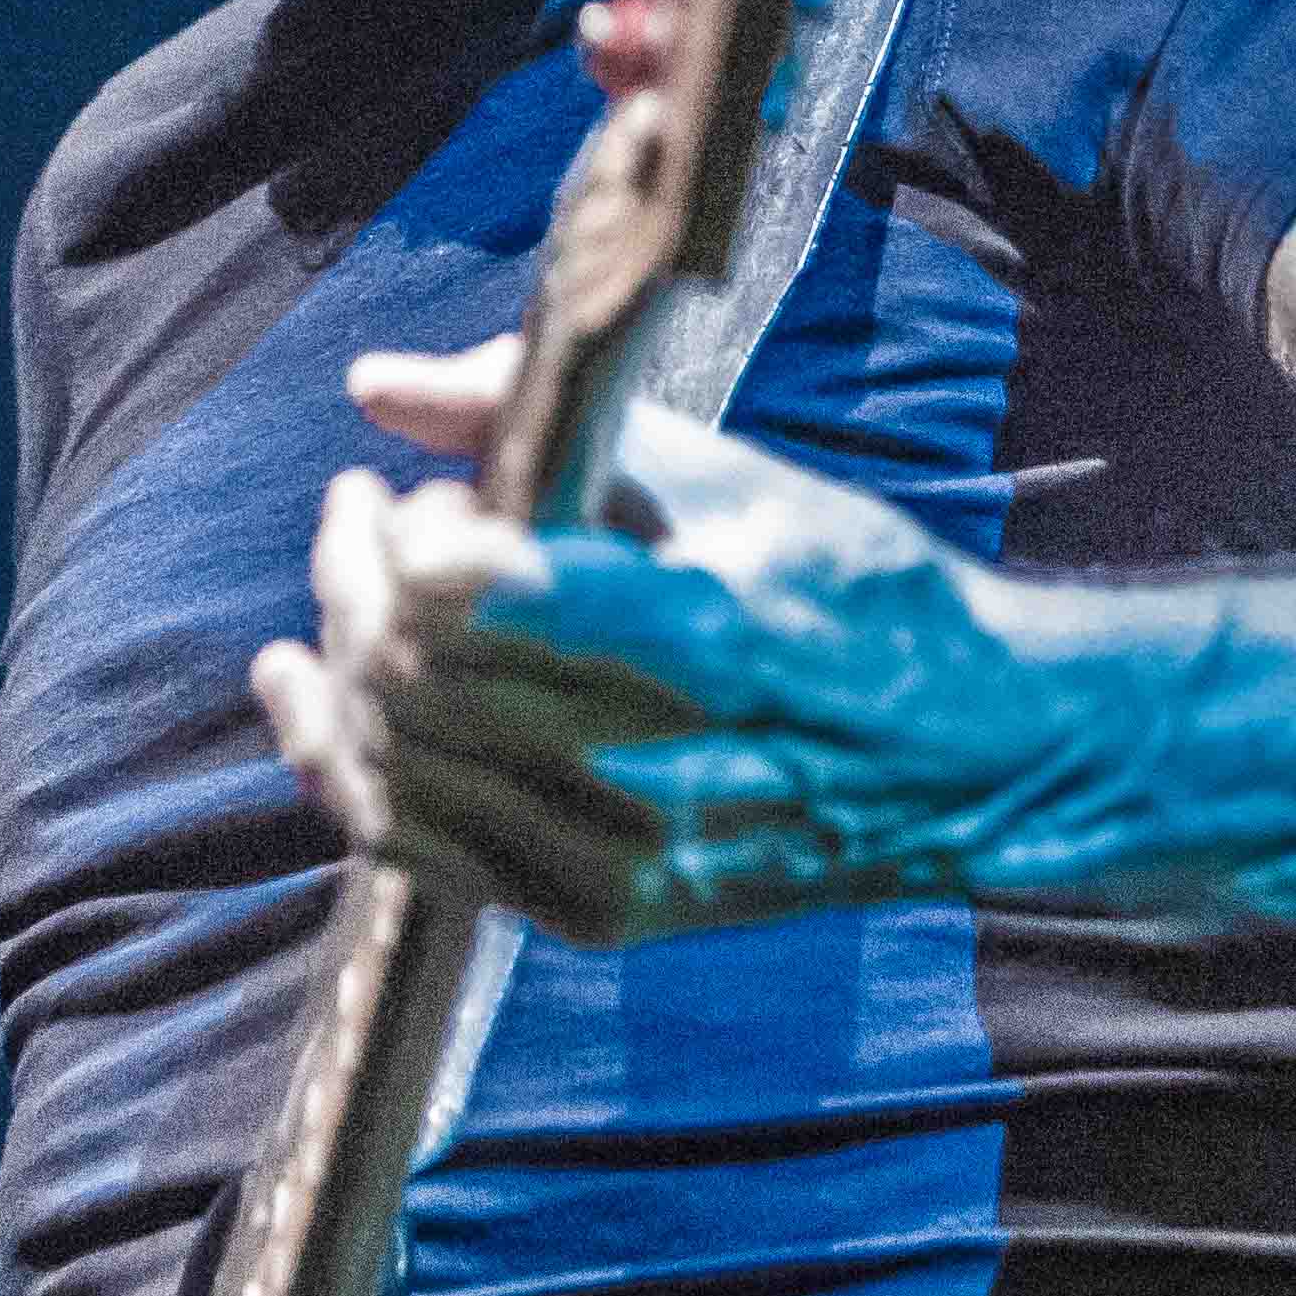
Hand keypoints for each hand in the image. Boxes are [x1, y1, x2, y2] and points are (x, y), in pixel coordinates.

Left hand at [243, 336, 1068, 945]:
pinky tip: (315, 697)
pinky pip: (416, 850)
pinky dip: (344, 767)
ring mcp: (622, 857)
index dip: (397, 540)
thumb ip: (551, 425)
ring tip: (342, 591)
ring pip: (394, 764)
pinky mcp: (601, 912)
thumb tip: (380, 383)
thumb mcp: (739, 482)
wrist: (979, 764)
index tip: (394, 492)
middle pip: (413, 675)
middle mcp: (653, 767)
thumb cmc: (867, 595)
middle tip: (357, 517)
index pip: (470, 596)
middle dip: (351, 580)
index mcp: (699, 638)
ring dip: (338, 666)